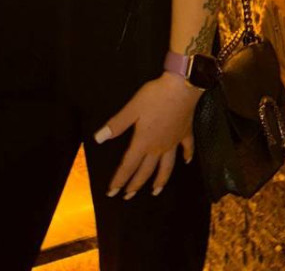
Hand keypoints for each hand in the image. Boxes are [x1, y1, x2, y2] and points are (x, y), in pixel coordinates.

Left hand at [93, 73, 203, 199]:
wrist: (181, 88)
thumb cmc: (154, 97)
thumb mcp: (131, 109)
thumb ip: (116, 125)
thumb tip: (98, 139)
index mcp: (143, 142)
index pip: (128, 165)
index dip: (119, 179)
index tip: (111, 192)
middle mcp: (158, 147)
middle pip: (146, 170)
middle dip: (135, 184)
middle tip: (127, 196)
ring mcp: (173, 142)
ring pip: (166, 166)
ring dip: (160, 180)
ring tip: (156, 192)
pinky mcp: (185, 134)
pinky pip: (186, 149)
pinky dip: (186, 156)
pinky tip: (186, 162)